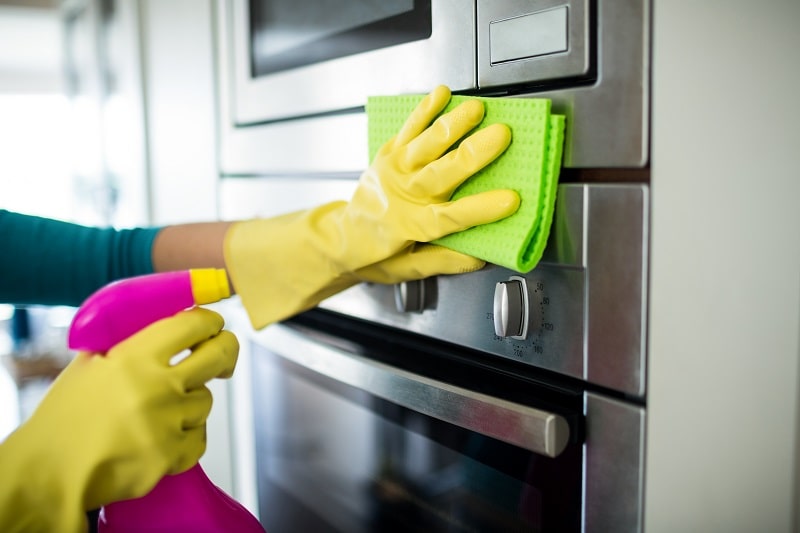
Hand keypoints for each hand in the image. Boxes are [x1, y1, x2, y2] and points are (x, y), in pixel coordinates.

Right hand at [0, 307, 238, 532]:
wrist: (52, 472)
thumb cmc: (65, 418)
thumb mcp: (88, 365)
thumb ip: (125, 345)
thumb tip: (162, 329)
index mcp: (137, 356)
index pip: (194, 324)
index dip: (210, 321)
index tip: (213, 324)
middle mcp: (160, 385)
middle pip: (219, 354)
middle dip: (226, 351)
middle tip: (222, 355)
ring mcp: (170, 421)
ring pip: (206, 400)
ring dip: (190, 403)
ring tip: (158, 412)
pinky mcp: (174, 454)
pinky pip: (199, 437)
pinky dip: (187, 436)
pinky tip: (163, 436)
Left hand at [225, 85, 519, 328]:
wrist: (339, 237)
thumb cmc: (375, 255)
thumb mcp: (407, 271)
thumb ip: (444, 262)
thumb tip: (479, 259)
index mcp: (411, 227)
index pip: (450, 218)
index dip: (480, 209)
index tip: (510, 200)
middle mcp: (402, 194)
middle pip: (440, 171)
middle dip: (473, 152)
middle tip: (501, 135)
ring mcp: (394, 170)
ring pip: (425, 144)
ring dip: (452, 124)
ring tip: (475, 109)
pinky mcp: (388, 154)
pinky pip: (408, 128)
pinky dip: (424, 109)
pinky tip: (441, 93)